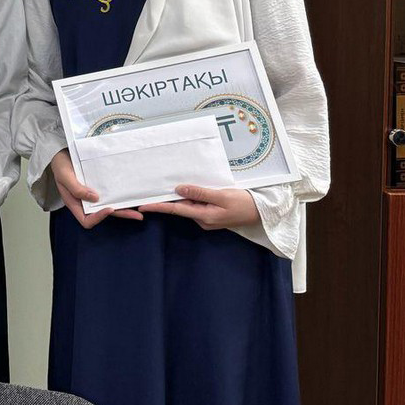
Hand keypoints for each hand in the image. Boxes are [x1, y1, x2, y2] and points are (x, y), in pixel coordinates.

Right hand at [51, 150, 141, 228]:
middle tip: (137, 215)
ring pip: (109, 204)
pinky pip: (110, 194)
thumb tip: (95, 199)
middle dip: (120, 214)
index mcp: (75, 203)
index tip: (109, 208)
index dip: (98, 218)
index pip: (86, 220)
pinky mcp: (98, 186)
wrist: (61, 151)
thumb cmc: (60, 164)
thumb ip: (76, 189)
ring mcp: (92, 194)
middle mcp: (85, 202)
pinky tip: (130, 194)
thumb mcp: (64, 176)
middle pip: (103, 214)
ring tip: (140, 207)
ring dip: (124, 207)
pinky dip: (120, 196)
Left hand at [138, 185, 260, 228]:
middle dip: (166, 199)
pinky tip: (187, 189)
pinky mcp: (211, 214)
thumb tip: (178, 189)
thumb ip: (200, 192)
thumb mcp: (222, 195)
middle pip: (180, 207)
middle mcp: (202, 219)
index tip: (141, 206)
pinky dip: (190, 197)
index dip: (158, 207)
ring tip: (166, 185)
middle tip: (150, 189)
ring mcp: (207, 218)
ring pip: (188, 205)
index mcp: (203, 216)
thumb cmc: (244, 203)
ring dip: (179, 196)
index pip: (175, 210)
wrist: (262, 213)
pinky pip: (196, 205)